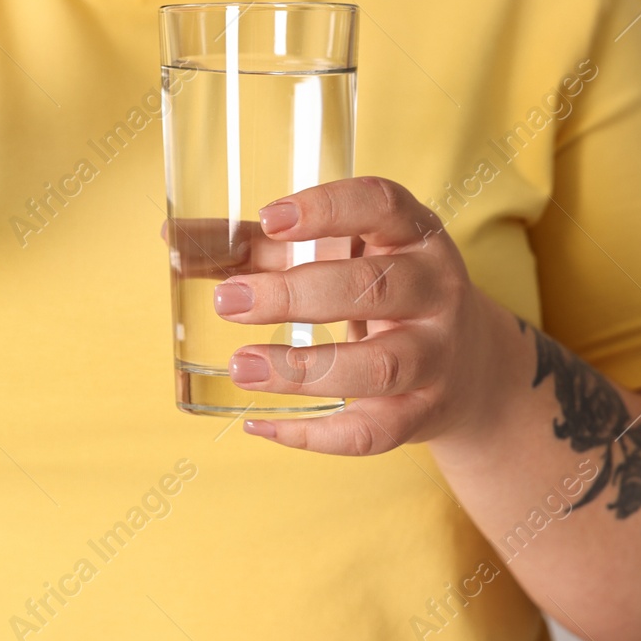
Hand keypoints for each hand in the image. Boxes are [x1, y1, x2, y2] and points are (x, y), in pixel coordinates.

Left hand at [211, 176, 520, 454]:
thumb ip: (258, 247)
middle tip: (229, 302)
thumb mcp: (334, 256)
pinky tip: (259, 424)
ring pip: (378, 365)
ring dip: (304, 368)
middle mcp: (436, 289)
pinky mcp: (425, 413)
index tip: (269, 219)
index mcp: (412, 234)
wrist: (468, 366)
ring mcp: (436, 355)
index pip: (380, 205)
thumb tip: (172, 238)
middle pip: (373, 287)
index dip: (326, 208)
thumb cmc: (376, 291)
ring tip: (240, 366)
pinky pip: (372, 432)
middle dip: (295, 296)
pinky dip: (314, 436)